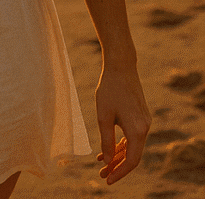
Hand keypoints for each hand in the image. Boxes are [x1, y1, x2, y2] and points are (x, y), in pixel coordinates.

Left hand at [95, 64, 150, 183]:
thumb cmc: (109, 89)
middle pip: (133, 155)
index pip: (132, 160)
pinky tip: (108, 148)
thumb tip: (107, 160)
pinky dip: (121, 143)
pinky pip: (132, 136)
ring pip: (132, 146)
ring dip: (118, 155)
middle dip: (117, 166)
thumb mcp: (103, 116)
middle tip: (102, 174)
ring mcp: (144, 122)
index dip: (120, 172)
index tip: (107, 179)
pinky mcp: (140, 116)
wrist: (121, 67)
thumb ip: (106, 140)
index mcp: (137, 130)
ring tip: (102, 163)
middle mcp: (145, 128)